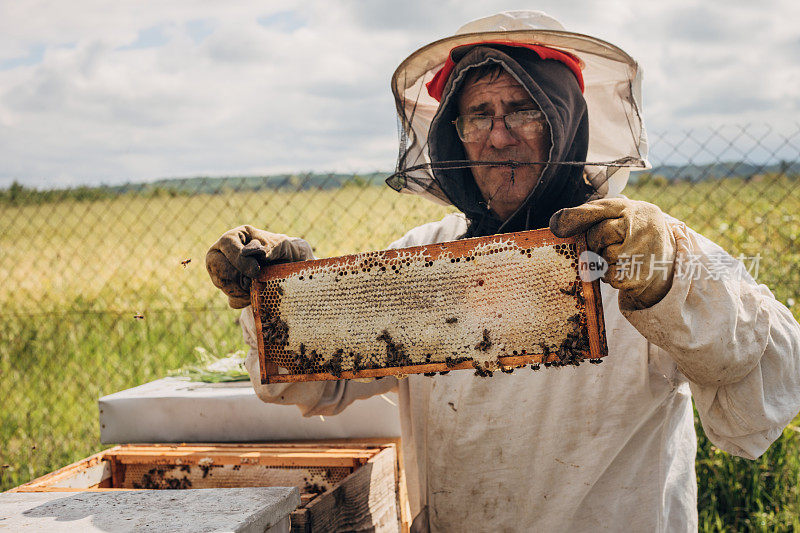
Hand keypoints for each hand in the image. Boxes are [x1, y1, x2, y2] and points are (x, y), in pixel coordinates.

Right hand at [206, 225, 313, 308]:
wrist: (286, 266)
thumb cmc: (280, 249)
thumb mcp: (279, 244)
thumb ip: (268, 247)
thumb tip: (252, 253)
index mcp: (234, 236)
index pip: (227, 245)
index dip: (239, 259)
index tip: (256, 270)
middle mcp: (221, 253)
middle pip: (217, 266)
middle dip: (238, 276)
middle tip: (256, 277)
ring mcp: (220, 272)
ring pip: (222, 284)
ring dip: (243, 289)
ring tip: (259, 284)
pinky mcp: (228, 289)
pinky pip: (232, 299)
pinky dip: (246, 300)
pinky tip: (256, 294)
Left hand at [549, 198, 676, 309]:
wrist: (668, 255)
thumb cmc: (632, 230)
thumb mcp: (616, 214)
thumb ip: (588, 214)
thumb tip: (555, 225)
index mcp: (632, 209)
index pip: (601, 210)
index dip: (578, 217)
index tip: (556, 226)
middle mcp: (641, 227)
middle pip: (597, 236)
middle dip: (596, 241)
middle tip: (611, 240)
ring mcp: (642, 252)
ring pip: (602, 258)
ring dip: (604, 260)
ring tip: (621, 253)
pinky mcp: (640, 275)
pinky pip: (609, 276)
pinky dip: (610, 275)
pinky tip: (624, 267)